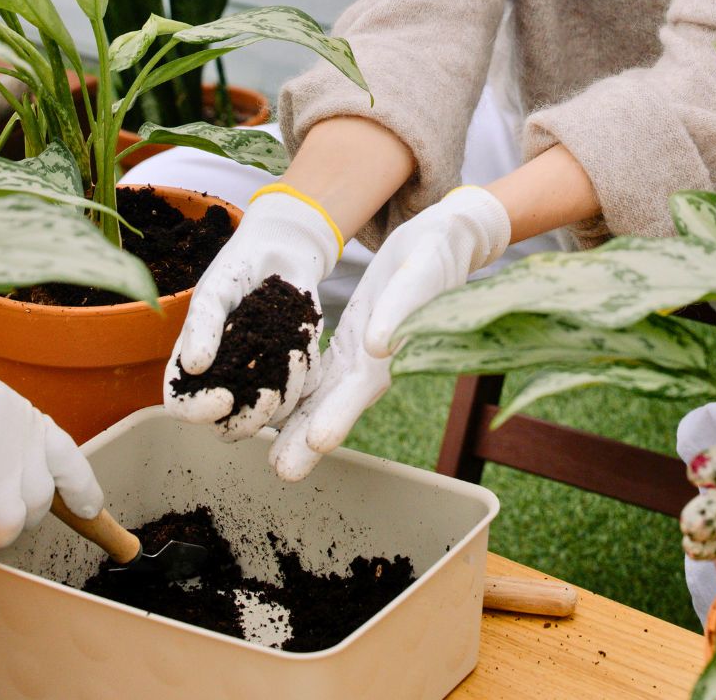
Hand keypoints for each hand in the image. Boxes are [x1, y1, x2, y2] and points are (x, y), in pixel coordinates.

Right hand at [164, 188, 338, 439]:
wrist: (283, 254)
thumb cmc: (238, 270)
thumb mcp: (216, 290)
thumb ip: (202, 324)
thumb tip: (193, 366)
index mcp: (194, 365)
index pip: (183, 406)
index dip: (198, 412)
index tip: (223, 398)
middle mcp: (226, 380)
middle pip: (228, 427)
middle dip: (248, 420)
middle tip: (268, 396)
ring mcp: (261, 380)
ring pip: (270, 416)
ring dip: (284, 395)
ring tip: (293, 354)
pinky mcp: (295, 375)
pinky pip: (302, 394)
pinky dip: (304, 378)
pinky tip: (302, 347)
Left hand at [268, 186, 510, 479]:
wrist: (443, 243)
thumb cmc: (435, 257)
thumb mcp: (418, 276)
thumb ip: (399, 312)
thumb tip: (378, 346)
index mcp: (391, 349)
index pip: (360, 389)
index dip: (338, 416)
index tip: (317, 444)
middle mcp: (374, 362)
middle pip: (337, 405)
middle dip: (310, 439)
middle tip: (282, 472)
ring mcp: (361, 356)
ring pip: (324, 396)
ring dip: (299, 425)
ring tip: (272, 456)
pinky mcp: (351, 343)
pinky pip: (321, 375)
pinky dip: (299, 394)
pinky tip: (274, 407)